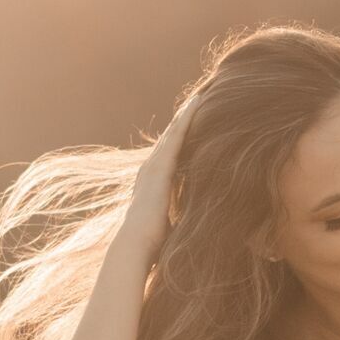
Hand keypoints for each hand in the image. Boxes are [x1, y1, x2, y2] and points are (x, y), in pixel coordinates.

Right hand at [121, 92, 201, 258]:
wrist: (136, 245)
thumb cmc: (152, 245)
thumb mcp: (170, 226)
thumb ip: (180, 219)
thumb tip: (197, 229)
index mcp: (153, 183)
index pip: (171, 154)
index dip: (182, 137)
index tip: (195, 122)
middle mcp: (151, 169)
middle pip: (171, 137)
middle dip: (185, 118)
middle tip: (201, 97)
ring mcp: (154, 165)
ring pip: (174, 130)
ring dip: (188, 111)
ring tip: (203, 93)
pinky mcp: (161, 165)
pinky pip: (177, 134)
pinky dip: (188, 117)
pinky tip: (199, 102)